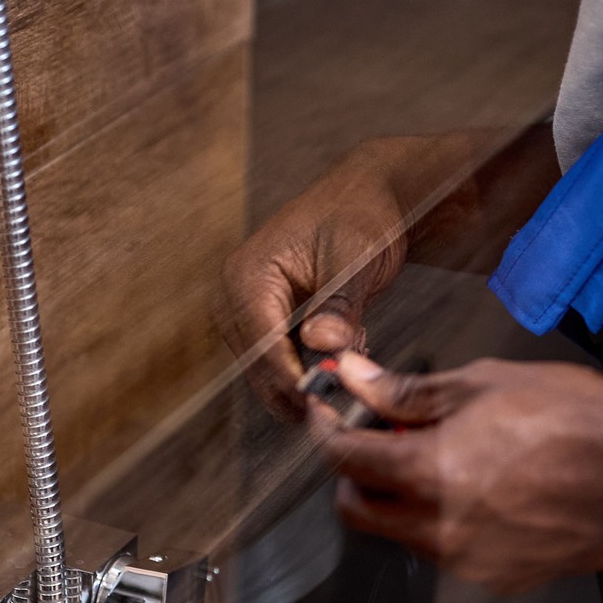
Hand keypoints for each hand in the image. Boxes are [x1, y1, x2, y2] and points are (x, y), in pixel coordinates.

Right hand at [217, 136, 471, 420]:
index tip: (324, 402)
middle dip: (298, 387)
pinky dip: (309, 368)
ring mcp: (245, 310)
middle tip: (341, 403)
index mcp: (247, 274)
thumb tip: (321, 342)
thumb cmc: (360, 216)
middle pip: (257, 365)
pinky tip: (343, 355)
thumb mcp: (354, 258)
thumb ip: (338, 304)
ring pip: (266, 370)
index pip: (262, 344)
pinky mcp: (263, 321)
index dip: (292, 379)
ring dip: (306, 380)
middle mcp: (234, 295)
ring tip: (348, 371)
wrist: (367, 198)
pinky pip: (279, 360)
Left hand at [311, 353, 602, 592]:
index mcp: (427, 474)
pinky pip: (451, 553)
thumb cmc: (575, 417)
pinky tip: (485, 490)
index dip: (327, 432)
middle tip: (379, 440)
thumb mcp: (482, 385)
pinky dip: (448, 523)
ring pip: (404, 535)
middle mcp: (439, 530)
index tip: (329, 415)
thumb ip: (408, 392)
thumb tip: (355, 379)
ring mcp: (470, 562)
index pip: (345, 461)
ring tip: (446, 458)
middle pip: (360, 513)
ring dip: (403, 500)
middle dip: (355, 476)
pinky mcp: (501, 577)